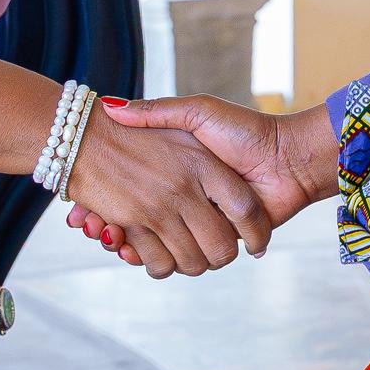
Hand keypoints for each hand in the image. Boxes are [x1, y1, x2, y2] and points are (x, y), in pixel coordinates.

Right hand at [66, 97, 331, 264]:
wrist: (287, 157)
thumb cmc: (243, 130)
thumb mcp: (196, 112)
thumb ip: (158, 111)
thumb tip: (113, 108)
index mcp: (183, 173)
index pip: (131, 192)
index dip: (105, 201)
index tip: (82, 205)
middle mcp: (188, 200)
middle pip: (138, 223)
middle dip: (113, 226)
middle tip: (83, 222)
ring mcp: (199, 222)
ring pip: (152, 244)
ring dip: (132, 245)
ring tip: (108, 235)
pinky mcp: (213, 240)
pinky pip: (171, 259)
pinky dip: (152, 260)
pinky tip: (129, 248)